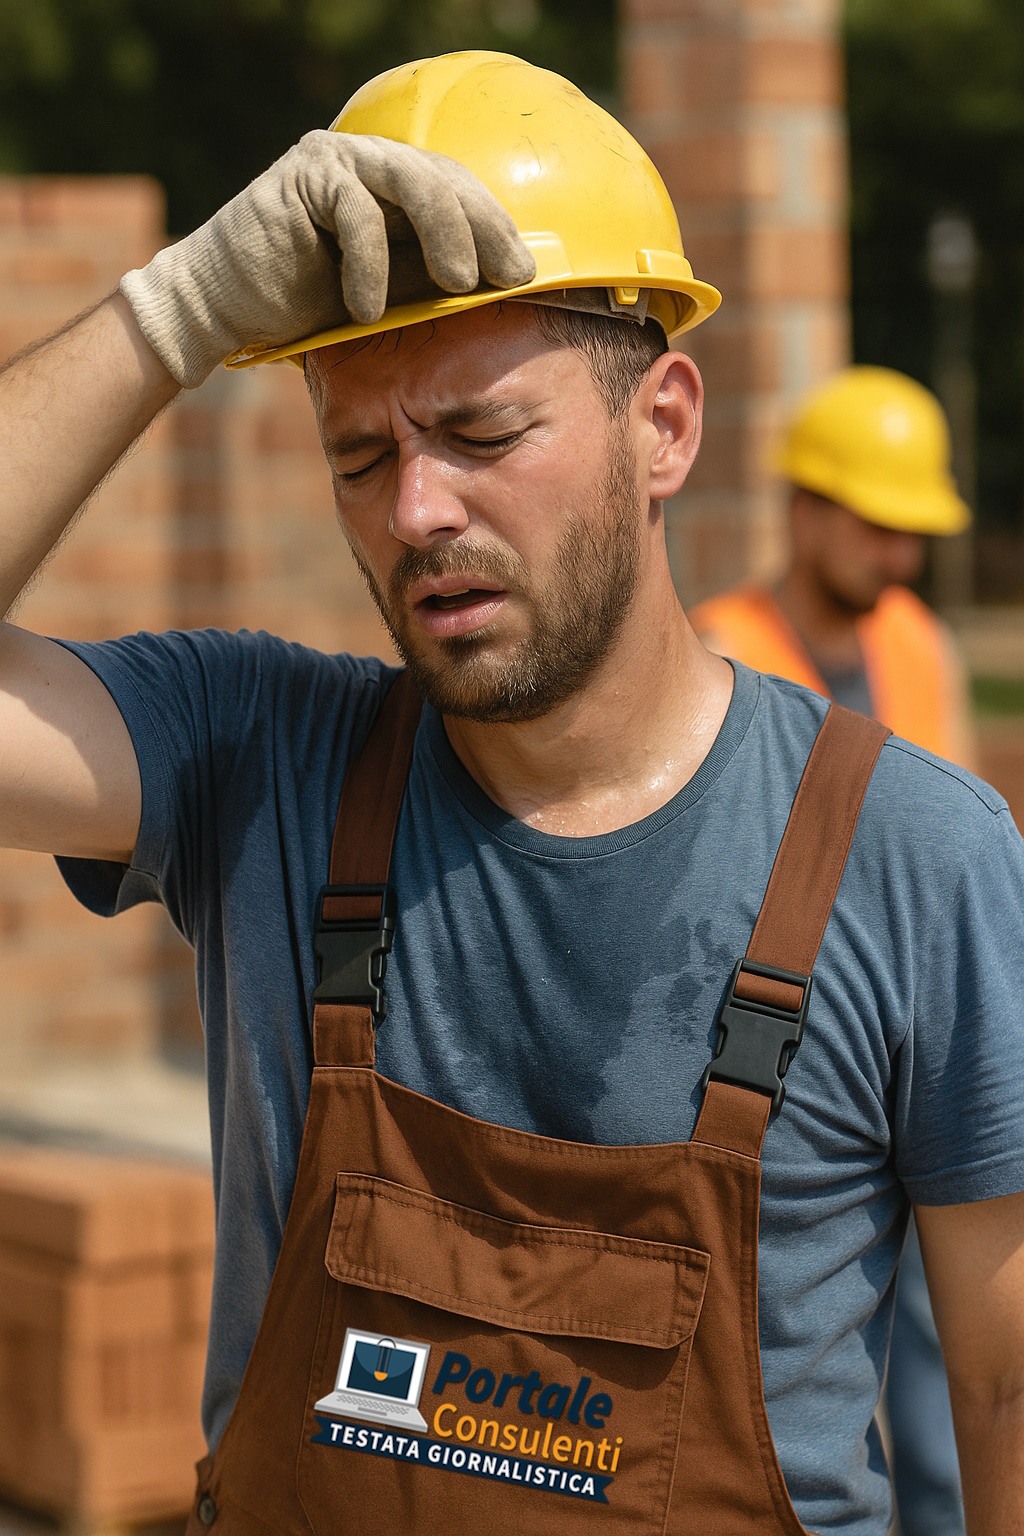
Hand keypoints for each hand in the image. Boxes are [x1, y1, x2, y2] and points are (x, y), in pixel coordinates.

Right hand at [120, 130, 535, 387]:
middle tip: (507, 275)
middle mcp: (368, 161)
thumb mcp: (387, 294)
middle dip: (484, 226)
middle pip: (444, 177)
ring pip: (411, 180)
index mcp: (394, 184)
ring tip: (458, 282)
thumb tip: (497, 289)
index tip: (525, 271)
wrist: (224, 306)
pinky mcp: (302, 177)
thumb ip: (430, 281)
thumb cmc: (306, 304)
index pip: (459, 189)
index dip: (496, 225)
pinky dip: (369, 263)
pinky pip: (354, 211)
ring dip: (444, 232)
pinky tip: (366, 309)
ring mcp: (335, 161)